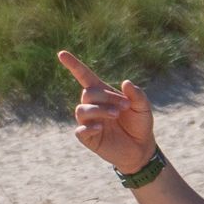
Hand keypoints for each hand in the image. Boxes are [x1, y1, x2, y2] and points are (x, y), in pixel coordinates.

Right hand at [57, 50, 157, 175]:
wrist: (141, 149)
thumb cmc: (140, 125)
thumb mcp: (143, 107)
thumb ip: (137, 94)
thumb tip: (125, 82)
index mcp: (103, 94)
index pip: (84, 76)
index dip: (73, 65)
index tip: (61, 53)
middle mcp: (93, 106)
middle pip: (88, 94)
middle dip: (106, 97)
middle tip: (124, 107)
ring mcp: (88, 122)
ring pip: (82, 110)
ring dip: (99, 110)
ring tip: (115, 115)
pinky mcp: (88, 138)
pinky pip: (80, 131)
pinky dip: (89, 127)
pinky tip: (100, 128)